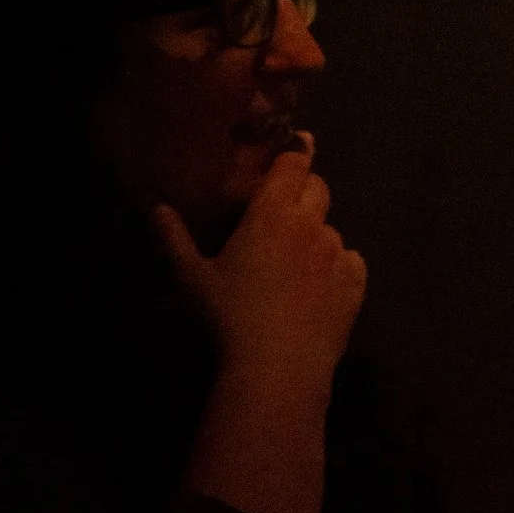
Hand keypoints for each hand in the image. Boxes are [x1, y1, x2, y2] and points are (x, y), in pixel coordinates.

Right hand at [155, 133, 365, 415]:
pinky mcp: (357, 281)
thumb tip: (156, 207)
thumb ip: (174, 238)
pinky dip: (336, 266)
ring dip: (315, 235)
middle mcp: (312, 224)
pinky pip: (350, 260)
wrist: (278, 365)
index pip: (293, 165)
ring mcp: (339, 252)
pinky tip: (314, 290)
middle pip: (318, 188)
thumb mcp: (192, 278)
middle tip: (281, 212)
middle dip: (303, 191)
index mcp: (272, 214)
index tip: (295, 147)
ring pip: (331, 229)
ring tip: (292, 266)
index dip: (294, 154)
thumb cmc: (229, 317)